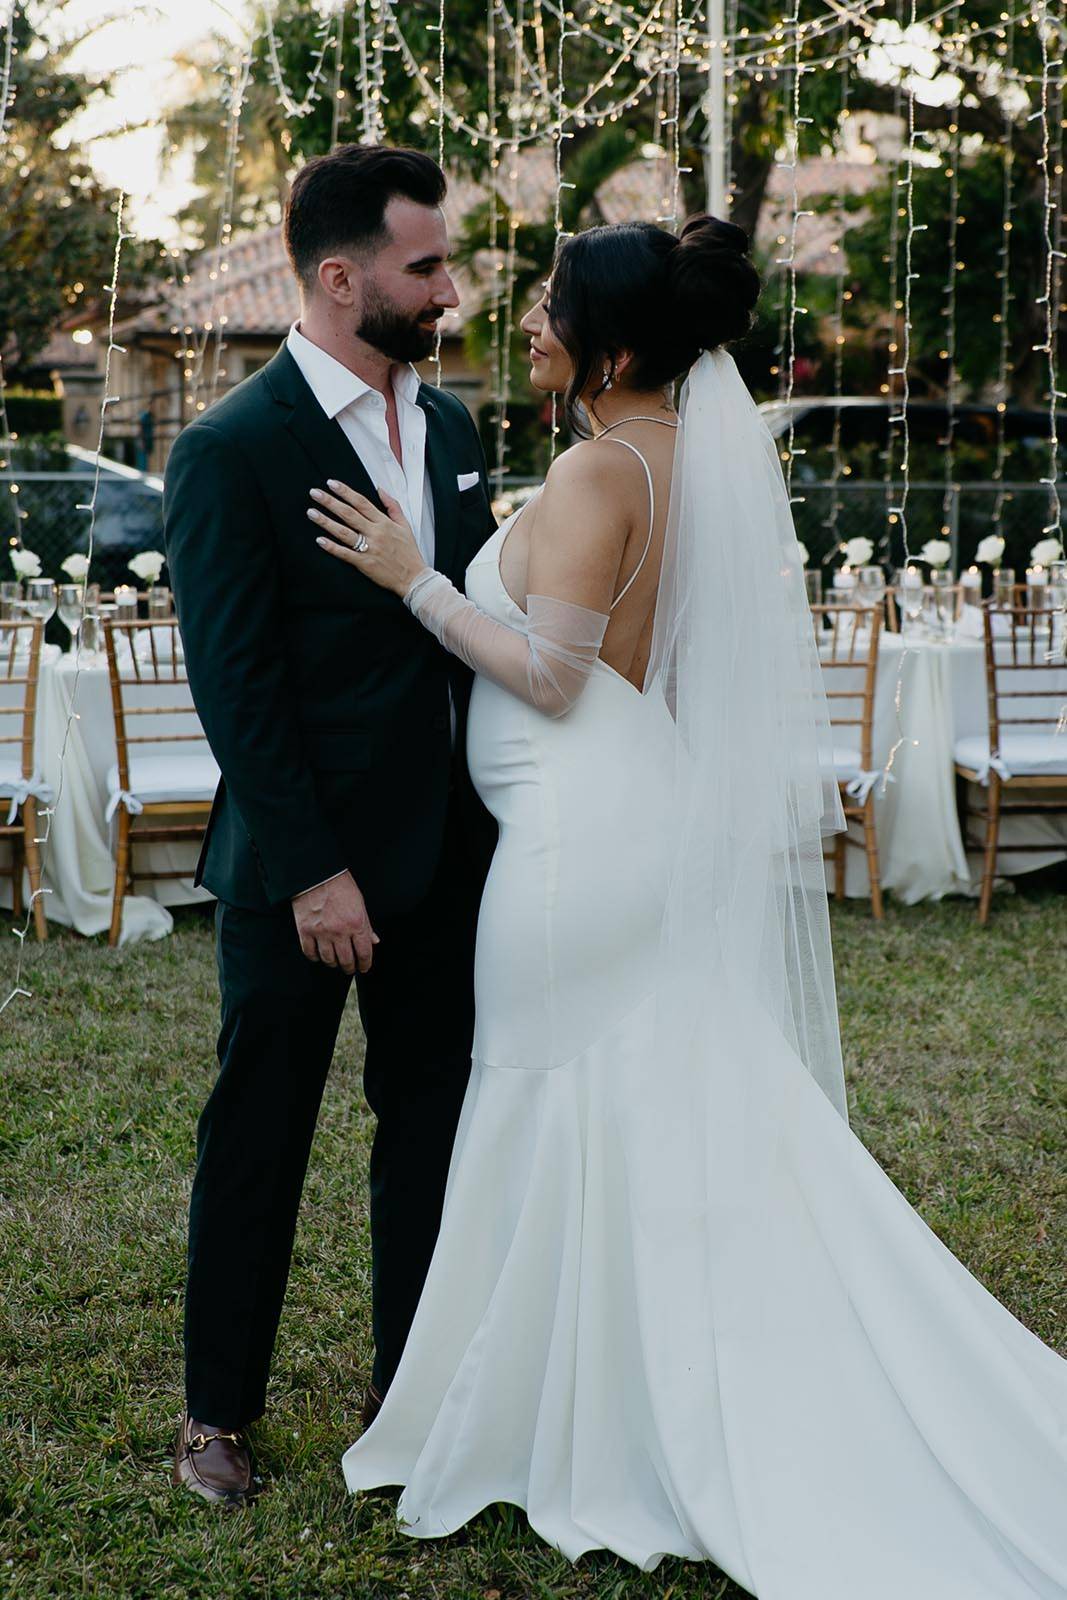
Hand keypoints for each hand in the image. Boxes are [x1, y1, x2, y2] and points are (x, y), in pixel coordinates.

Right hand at [291, 869, 379, 974]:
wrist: (316, 874)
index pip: (364, 953)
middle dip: (349, 967)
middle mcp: (340, 931)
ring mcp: (321, 932)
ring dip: (333, 963)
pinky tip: (319, 956)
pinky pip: (310, 953)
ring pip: (328, 959)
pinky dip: (315, 957)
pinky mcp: (305, 931)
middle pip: (346, 960)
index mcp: (357, 923)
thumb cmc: (341, 886)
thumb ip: (366, 925)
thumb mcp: (360, 903)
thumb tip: (374, 941)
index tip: (363, 968)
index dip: (365, 964)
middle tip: (350, 968)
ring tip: (335, 962)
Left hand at [308, 481, 426, 597]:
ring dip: (326, 522)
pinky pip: (345, 553)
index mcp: (384, 523)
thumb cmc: (409, 553)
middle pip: (349, 514)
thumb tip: (380, 489)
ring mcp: (370, 548)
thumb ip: (392, 506)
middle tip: (314, 493)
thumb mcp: (405, 525)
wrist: (414, 578)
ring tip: (311, 512)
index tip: (332, 484)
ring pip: (344, 532)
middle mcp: (375, 533)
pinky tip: (320, 540)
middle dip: (330, 502)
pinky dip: (332, 547)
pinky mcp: (365, 564)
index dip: (345, 492)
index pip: (361, 502)